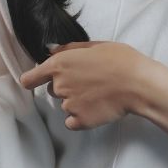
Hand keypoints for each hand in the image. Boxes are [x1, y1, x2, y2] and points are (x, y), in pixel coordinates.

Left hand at [19, 41, 149, 130]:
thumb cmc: (120, 60)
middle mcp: (59, 86)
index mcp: (59, 65)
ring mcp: (68, 105)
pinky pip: (72, 121)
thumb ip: (69, 49)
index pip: (30, 79)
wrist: (138, 84)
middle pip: (53, 90)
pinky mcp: (80, 121)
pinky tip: (95, 109)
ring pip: (65, 105)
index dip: (32, 80)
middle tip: (89, 81)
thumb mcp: (95, 45)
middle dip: (66, 86)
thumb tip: (52, 50)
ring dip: (76, 101)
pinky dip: (80, 118)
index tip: (33, 82)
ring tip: (98, 94)